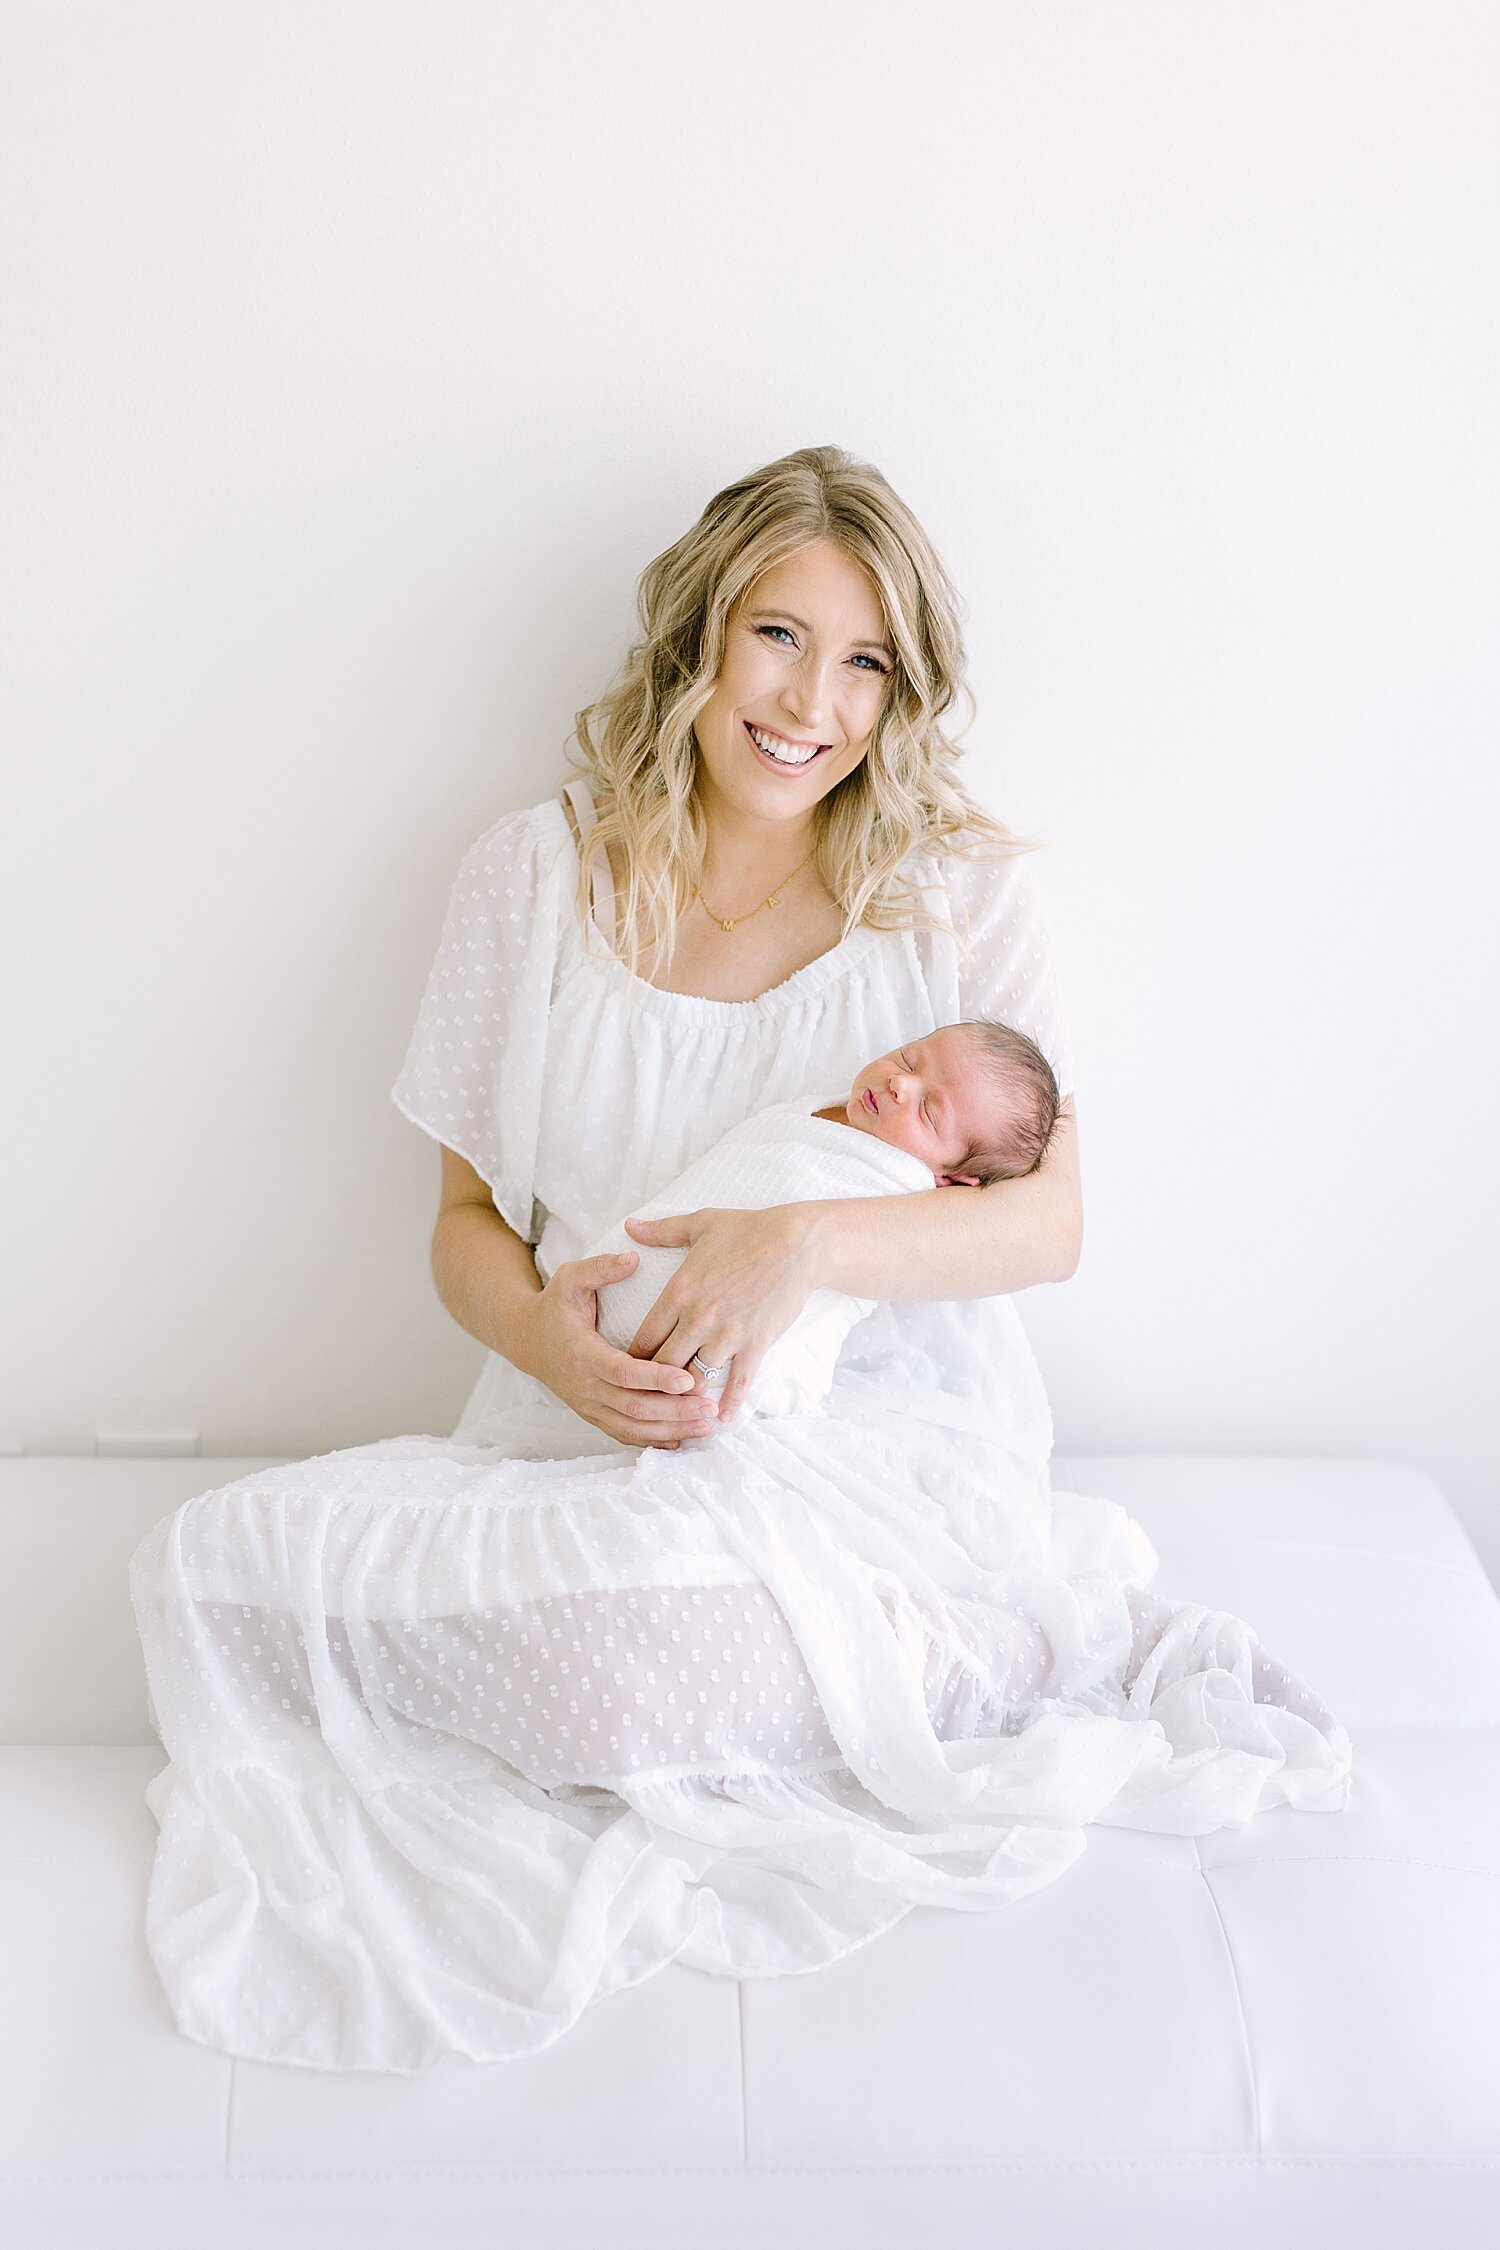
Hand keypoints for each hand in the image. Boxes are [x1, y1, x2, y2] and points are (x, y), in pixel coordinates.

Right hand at [514, 1250, 717, 1450]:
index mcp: (582, 1353)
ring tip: (705, 1424)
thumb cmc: (555, 1306)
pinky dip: (652, 1439)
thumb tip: (634, 1257)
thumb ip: (601, 1268)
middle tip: (709, 1406)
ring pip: (631, 1427)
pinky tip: (681, 1438)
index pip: (622, 1372)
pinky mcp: (594, 1414)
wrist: (526, 1339)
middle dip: (673, 1410)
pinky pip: (624, 1434)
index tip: (687, 1379)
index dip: (655, 1378)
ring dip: (669, 1429)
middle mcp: (584, 1386)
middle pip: (632, 1407)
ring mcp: (588, 1404)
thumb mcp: (570, 1278)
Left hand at [621, 1203, 818, 1424]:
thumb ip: (661, 1231)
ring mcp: (727, 1334)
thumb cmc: (748, 1230)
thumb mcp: (699, 1224)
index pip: (644, 1338)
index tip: (632, 1370)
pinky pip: (738, 1383)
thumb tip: (630, 1226)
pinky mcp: (755, 1343)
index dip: (634, 1359)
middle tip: (652, 1396)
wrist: (797, 1243)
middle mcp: (697, 1319)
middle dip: (656, 1383)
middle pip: (664, 1366)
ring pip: (696, 1379)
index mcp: (678, 1292)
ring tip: (683, 1407)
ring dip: (689, 1395)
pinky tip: (722, 1417)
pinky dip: (730, 1403)